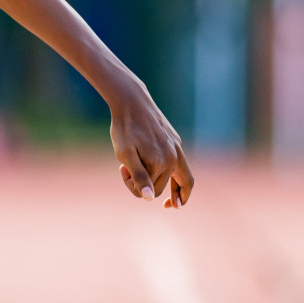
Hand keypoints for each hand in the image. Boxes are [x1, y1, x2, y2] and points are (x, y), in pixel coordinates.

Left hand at [108, 79, 193, 208]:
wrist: (132, 101)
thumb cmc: (125, 128)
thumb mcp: (125, 154)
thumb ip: (138, 176)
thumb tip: (149, 198)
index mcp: (164, 162)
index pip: (152, 191)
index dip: (135, 188)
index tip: (123, 172)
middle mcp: (175, 157)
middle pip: (163, 186)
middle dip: (145, 184)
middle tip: (125, 170)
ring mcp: (177, 148)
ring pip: (180, 178)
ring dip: (165, 185)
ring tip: (170, 201)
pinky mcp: (175, 141)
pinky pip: (179, 165)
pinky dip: (171, 175)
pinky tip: (163, 175)